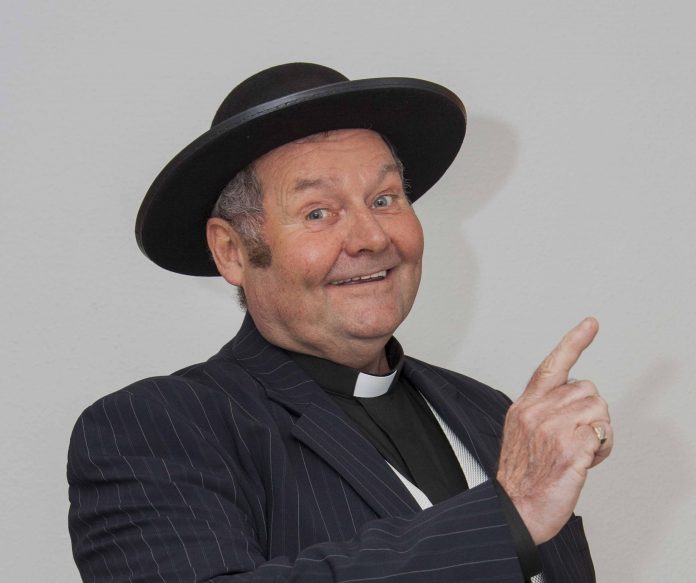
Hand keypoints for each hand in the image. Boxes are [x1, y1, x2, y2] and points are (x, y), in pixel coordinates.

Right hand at [496, 317, 612, 544]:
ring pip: (599, 410)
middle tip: (576, 439)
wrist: (514, 510)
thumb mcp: (521, 432)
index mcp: (524, 406)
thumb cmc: (522, 476)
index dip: (573, 342)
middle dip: (592, 414)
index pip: (551, 366)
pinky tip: (585, 461)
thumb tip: (572, 398)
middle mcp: (536, 412)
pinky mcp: (569, 449)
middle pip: (588, 390)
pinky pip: (602, 434)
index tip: (590, 324)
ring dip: (599, 433)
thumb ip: (543, 409)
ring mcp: (552, 430)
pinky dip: (602, 449)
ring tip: (578, 452)